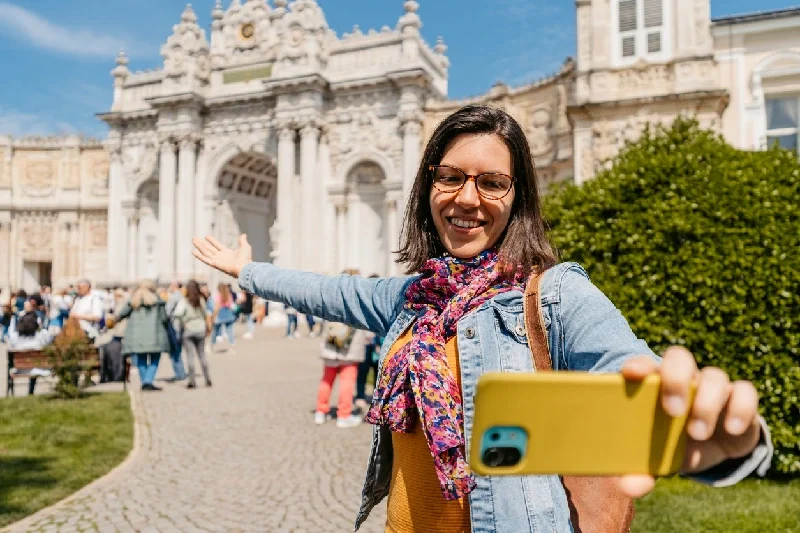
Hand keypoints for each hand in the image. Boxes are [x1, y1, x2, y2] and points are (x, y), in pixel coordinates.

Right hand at [192, 234, 251, 278]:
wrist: (244, 268)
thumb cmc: (246, 259)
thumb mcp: (245, 247)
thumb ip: (242, 241)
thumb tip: (243, 234)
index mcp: (227, 253)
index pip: (217, 245)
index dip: (212, 241)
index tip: (206, 236)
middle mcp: (221, 257)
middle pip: (209, 249)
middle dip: (202, 243)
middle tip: (195, 238)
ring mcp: (217, 260)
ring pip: (206, 252)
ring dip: (199, 246)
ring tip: (193, 240)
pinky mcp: (215, 264)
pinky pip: (205, 259)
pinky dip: (199, 256)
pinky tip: (193, 251)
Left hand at [617, 346, 760, 498]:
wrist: (705, 452)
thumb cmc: (668, 445)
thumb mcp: (654, 459)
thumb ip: (638, 470)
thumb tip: (629, 487)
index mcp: (654, 385)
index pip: (644, 363)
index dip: (638, 364)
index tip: (631, 375)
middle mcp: (683, 378)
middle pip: (679, 358)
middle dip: (675, 379)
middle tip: (672, 410)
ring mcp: (711, 386)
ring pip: (714, 375)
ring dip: (706, 404)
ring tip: (697, 433)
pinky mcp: (739, 399)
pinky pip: (745, 391)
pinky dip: (740, 407)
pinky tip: (730, 428)